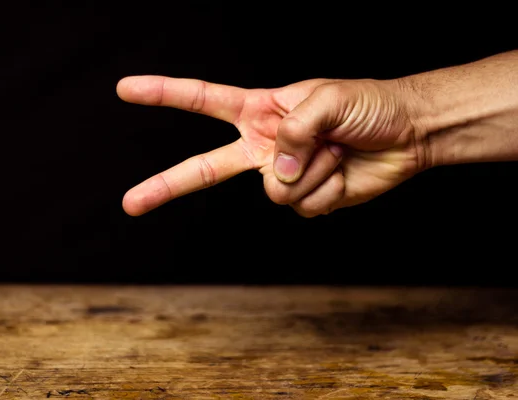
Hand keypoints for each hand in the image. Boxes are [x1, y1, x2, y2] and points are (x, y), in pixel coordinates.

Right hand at [117, 76, 428, 216]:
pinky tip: (341, 172)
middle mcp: (264, 145)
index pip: (202, 100)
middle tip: (130, 203)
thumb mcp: (328, 99)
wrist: (407, 135)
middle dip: (166, 185)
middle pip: (204, 170)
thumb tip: (276, 172)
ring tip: (334, 151)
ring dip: (312, 171)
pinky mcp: (306, 198)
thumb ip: (294, 132)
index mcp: (260, 110)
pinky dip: (327, 190)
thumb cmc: (367, 105)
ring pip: (274, 191)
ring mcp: (283, 174)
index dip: (163, 94)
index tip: (126, 90)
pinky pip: (303, 205)